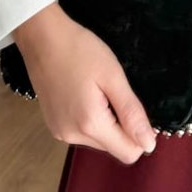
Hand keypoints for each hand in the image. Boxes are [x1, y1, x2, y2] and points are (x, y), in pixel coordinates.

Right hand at [12, 3, 157, 164]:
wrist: (43, 38)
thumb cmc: (80, 51)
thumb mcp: (113, 77)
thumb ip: (131, 112)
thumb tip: (149, 144)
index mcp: (90, 125)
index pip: (128, 153)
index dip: (139, 133)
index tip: (133, 105)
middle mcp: (72, 137)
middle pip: (113, 146)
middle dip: (121, 124)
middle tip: (113, 91)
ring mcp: (60, 133)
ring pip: (98, 139)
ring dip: (106, 120)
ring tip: (97, 89)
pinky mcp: (54, 125)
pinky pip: (83, 132)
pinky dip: (91, 118)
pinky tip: (85, 93)